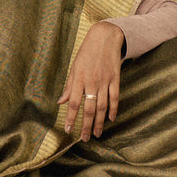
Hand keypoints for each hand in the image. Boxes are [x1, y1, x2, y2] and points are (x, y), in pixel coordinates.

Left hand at [58, 21, 124, 138]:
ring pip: (102, 106)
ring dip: (99, 122)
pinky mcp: (115, 79)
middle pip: (89, 109)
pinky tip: (111, 119)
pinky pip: (114, 98)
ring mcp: (105, 81)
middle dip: (86, 126)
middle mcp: (91, 82)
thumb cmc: (86, 52)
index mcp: (79, 79)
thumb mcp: (74, 67)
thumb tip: (61, 102)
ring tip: (97, 134)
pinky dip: (113, 109)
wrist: (105, 37)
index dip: (71, 118)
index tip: (68, 130)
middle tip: (84, 138)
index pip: (73, 103)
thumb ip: (69, 86)